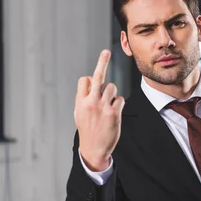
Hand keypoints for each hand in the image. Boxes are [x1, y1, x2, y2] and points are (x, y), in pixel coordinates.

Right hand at [75, 50, 124, 170]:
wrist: (94, 148)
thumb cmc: (87, 130)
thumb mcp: (79, 113)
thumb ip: (84, 98)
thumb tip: (90, 83)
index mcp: (79, 101)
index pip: (85, 80)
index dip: (89, 80)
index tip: (91, 81)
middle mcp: (90, 101)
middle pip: (97, 77)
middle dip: (102, 63)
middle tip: (106, 52)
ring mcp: (103, 106)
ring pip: (112, 87)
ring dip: (112, 93)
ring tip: (108, 106)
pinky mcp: (114, 113)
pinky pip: (120, 99)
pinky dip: (119, 103)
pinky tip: (114, 113)